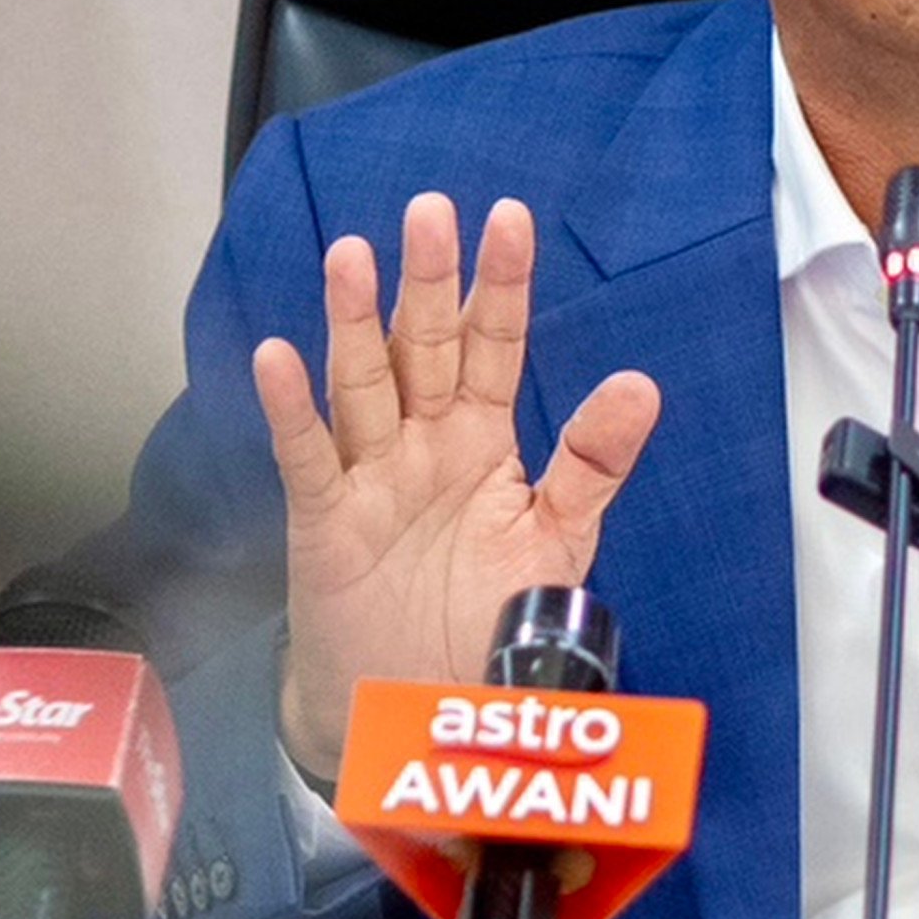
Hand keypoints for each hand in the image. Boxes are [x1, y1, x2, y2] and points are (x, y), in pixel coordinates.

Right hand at [253, 192, 661, 782]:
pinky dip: (291, 410)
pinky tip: (277, 358)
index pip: (495, 347)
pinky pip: (306, 459)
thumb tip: (640, 387)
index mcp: (483, 439)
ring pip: (361, 386)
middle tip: (430, 211)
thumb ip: (592, 463)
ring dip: (353, 323)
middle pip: (425, 349)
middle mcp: (424, 445)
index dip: (501, 286)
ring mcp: (371, 478)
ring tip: (350, 256)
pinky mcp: (325, 524)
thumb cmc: (481, 618)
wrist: (415, 707)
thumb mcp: (556, 539)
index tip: (509, 220)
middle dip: (429, 281)